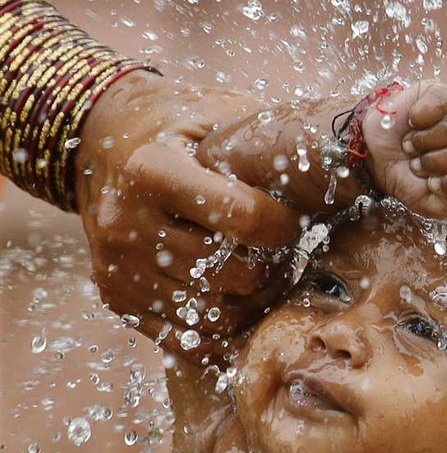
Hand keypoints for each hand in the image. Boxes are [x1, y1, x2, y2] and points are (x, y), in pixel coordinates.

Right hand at [74, 72, 298, 364]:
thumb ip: (262, 146)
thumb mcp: (219, 112)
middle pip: (234, 275)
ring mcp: (118, 269)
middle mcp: (126, 224)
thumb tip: (335, 173)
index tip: (295, 220)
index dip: (285, 226)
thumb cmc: (181, 126)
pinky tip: (242, 300)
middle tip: (287, 252)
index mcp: (152, 170)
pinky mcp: (119, 300)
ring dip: (255, 301)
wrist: (105, 141)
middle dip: (274, 268)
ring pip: (215, 314)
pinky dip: (226, 328)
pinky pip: (189, 340)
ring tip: (267, 272)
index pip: (244, 218)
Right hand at [362, 81, 446, 218]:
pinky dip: (422, 114)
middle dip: (437, 161)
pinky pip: (444, 99)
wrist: (373, 152)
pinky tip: (412, 121)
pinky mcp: (446, 94)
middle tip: (416, 163)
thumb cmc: (402, 174)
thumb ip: (446, 208)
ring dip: (427, 139)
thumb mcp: (421, 201)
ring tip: (411, 144)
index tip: (431, 184)